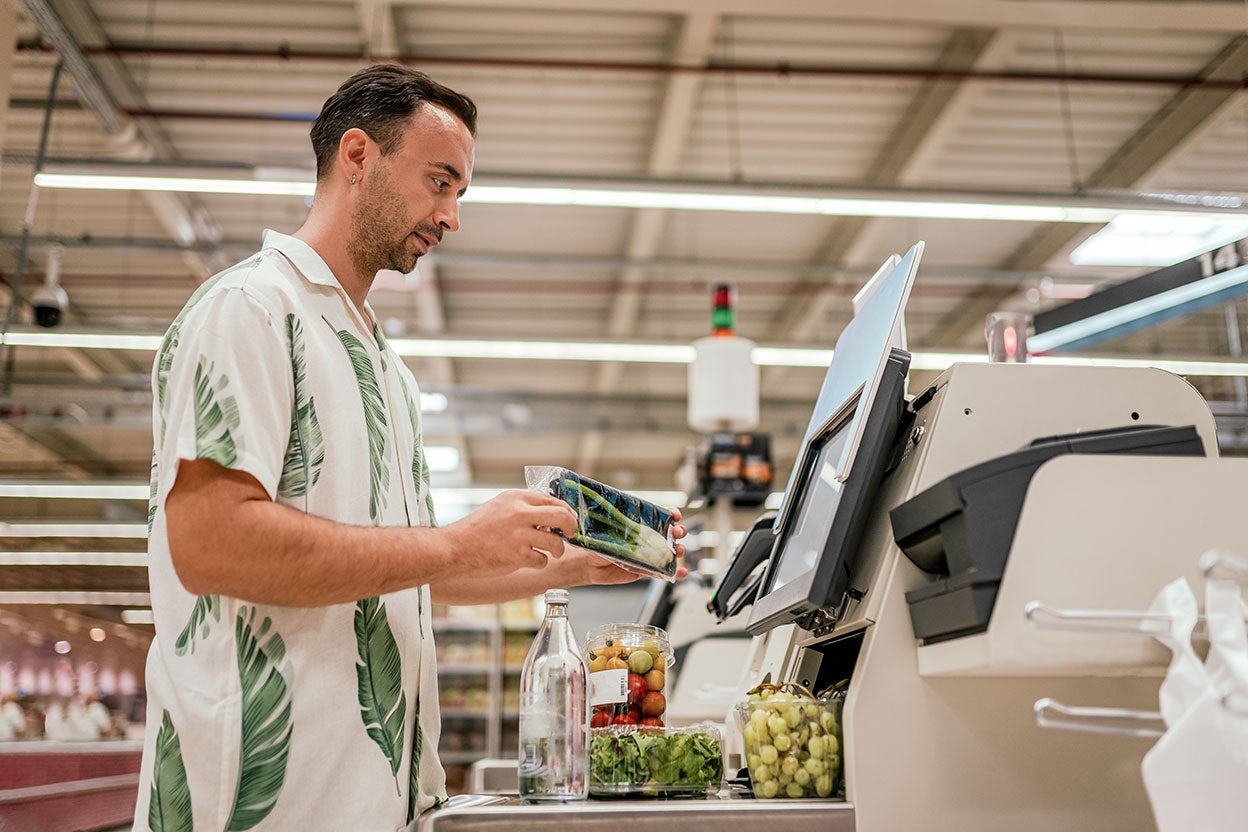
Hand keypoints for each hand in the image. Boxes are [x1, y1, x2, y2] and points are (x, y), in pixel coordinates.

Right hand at [442, 490, 578, 576]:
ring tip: (552, 552)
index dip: (566, 511)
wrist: (454, 549)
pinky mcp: (517, 556)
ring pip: (555, 542)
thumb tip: (550, 512)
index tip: (569, 520)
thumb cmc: (476, 530)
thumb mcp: (499, 507)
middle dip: (572, 527)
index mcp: (515, 498)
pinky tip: (531, 561)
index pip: (552, 499)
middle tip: (571, 534)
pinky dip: (540, 562)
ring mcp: (519, 535)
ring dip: (558, 549)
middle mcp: (519, 513)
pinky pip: (542, 560)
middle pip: (562, 516)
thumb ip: (522, 507)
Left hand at [561, 507, 691, 586]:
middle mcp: (645, 538)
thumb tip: (625, 522)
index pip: (659, 516)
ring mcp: (647, 554)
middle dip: (678, 531)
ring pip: (669, 552)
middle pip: (669, 533)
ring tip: (678, 551)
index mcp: (638, 524)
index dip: (670, 514)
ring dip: (678, 550)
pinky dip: (674, 572)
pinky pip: (661, 571)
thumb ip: (618, 526)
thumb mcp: (607, 529)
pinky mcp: (645, 570)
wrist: (588, 564)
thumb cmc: (595, 542)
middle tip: (677, 533)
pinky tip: (681, 572)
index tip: (675, 515)